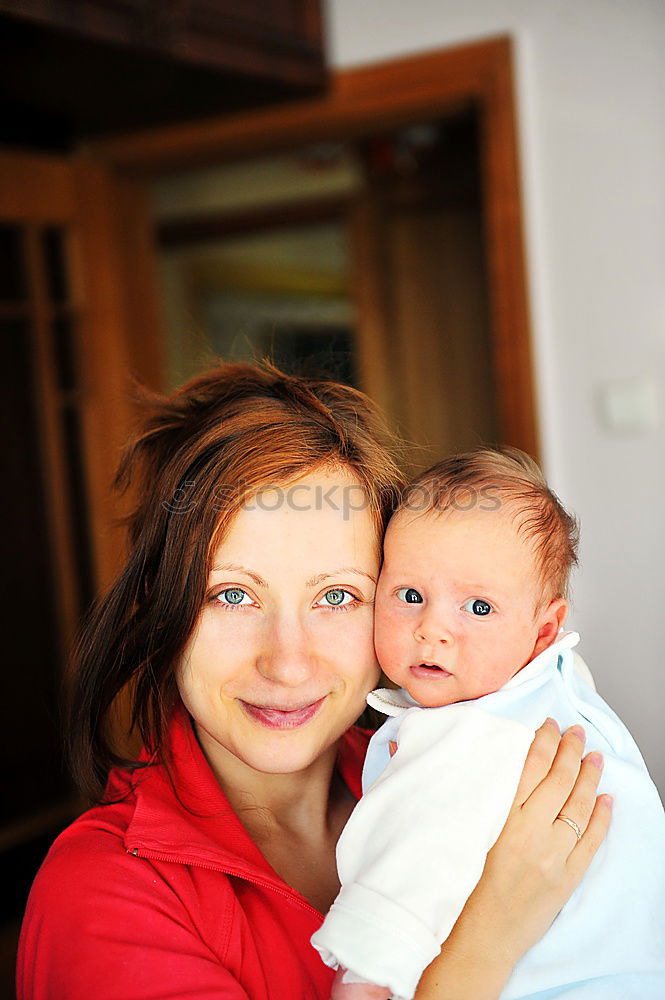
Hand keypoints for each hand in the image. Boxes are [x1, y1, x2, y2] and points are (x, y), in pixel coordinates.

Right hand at [414, 720, 611, 999]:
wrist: (474, 941)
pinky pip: (591, 841)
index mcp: (499, 817)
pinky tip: (606, 799)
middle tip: (576, 731)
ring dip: (589, 777)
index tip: (549, 724)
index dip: (542, 740)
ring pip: (579, 806)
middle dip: (570, 749)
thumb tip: (395, 746)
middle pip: (558, 779)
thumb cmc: (453, 886)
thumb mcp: (443, 830)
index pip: (529, 766)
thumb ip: (434, 787)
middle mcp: (529, 832)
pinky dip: (601, 818)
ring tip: (594, 757)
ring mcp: (552, 856)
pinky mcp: (566, 879)